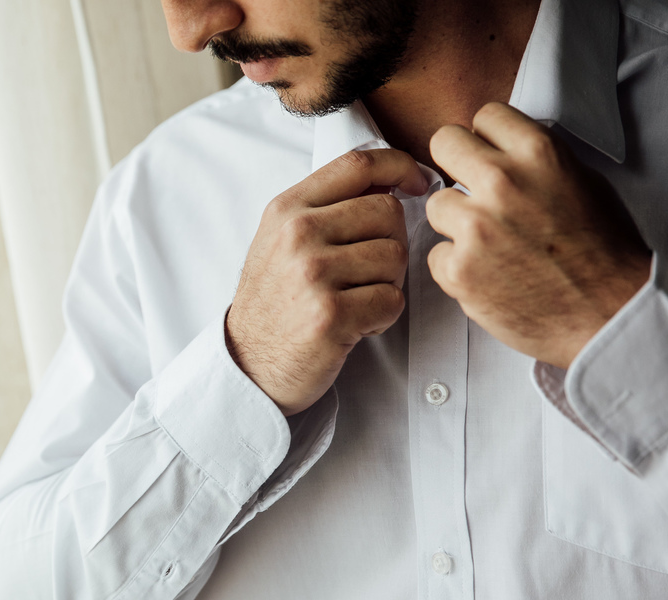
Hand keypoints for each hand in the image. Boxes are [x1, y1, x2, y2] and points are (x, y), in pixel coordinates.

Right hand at [227, 149, 428, 414]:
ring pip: (395, 256)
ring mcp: (312, 274)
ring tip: (357, 300)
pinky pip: (391, 300)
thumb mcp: (282, 241)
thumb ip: (326, 207)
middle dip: (392, 242)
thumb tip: (388, 180)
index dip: (400, 166)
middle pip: (387, 212)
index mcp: (287, 210)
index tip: (419, 182)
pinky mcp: (330, 315)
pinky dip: (383, 317)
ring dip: (388, 283)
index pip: (357, 165)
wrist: (248, 364)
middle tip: (369, 273)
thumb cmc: (274, 302)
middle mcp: (297, 235)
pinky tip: (356, 325)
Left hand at [426, 102, 651, 368]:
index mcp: (538, 154)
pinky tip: (486, 274)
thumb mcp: (583, 183)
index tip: (487, 155)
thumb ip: (537, 161)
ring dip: (454, 221)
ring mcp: (475, 227)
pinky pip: (436, 254)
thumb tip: (502, 149)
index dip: (486, 139)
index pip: (485, 116)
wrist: (608, 313)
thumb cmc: (603, 253)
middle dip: (455, 164)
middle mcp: (502, 183)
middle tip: (471, 190)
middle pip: (443, 143)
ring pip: (435, 204)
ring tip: (487, 242)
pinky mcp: (458, 270)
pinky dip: (455, 266)